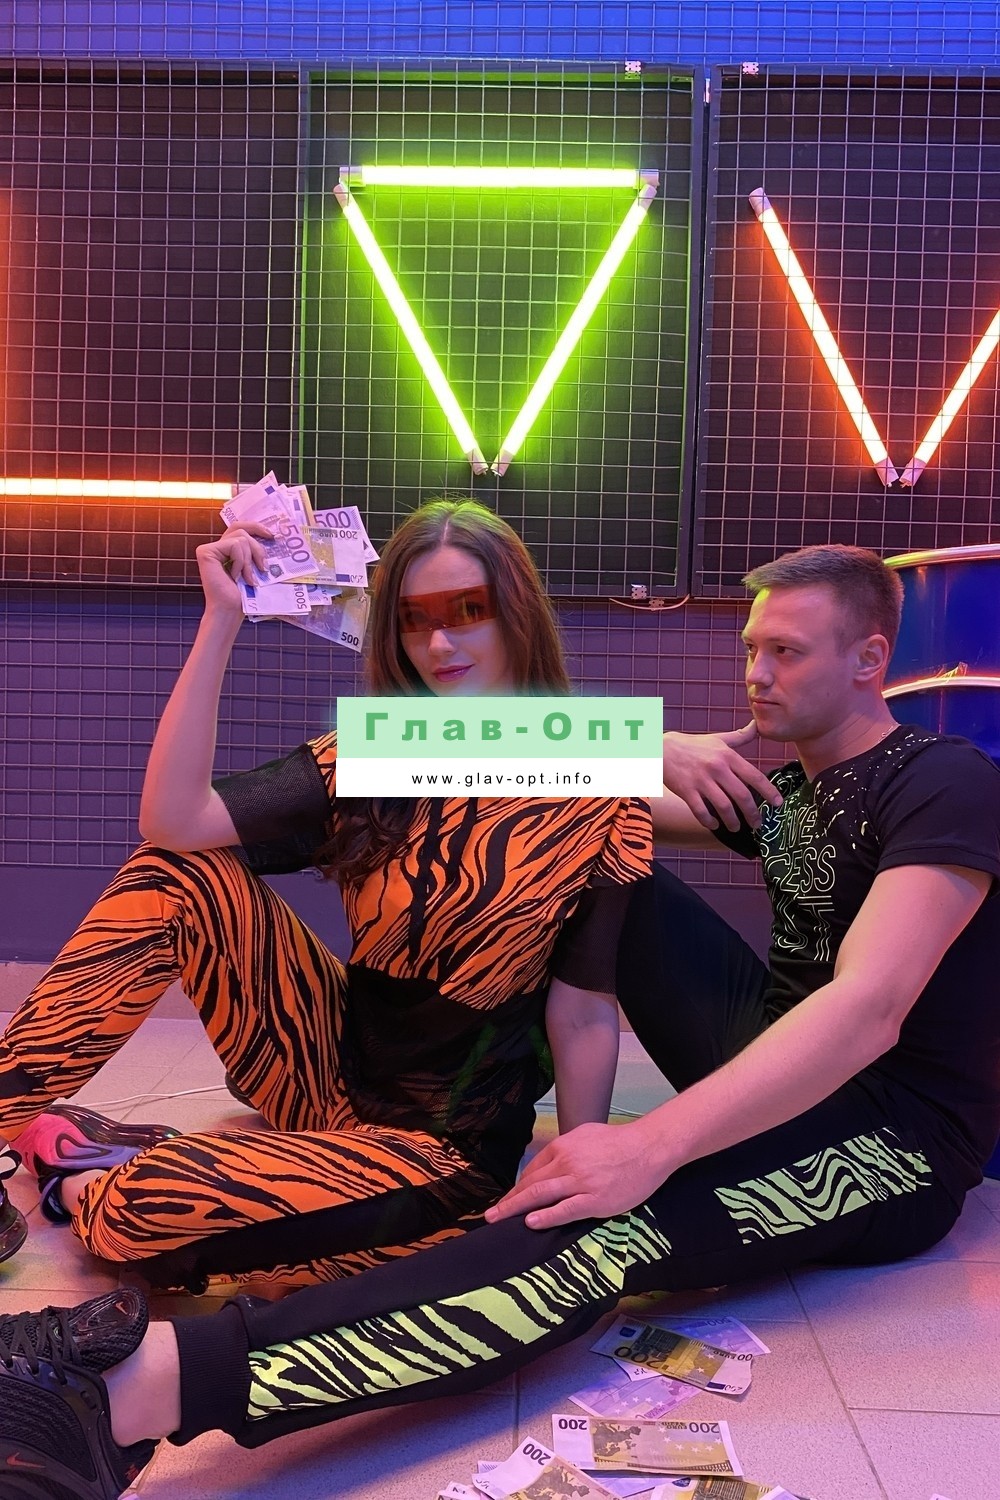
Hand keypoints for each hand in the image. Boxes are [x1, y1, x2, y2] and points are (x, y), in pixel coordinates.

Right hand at [195, 523, 271, 615]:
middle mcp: (217, 547)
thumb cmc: (244, 595)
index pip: (241, 527)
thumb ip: (256, 552)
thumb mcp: (255, 568)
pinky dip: (241, 562)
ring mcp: (209, 549)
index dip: (256, 527)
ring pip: (241, 538)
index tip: (271, 535)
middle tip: (264, 566)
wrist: (230, 610)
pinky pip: (234, 546)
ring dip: (250, 561)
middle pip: (242, 530)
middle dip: (258, 547)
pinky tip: (235, 577)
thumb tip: (272, 535)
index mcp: (227, 550)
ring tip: (248, 579)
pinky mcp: (206, 552)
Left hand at [484, 1120, 670, 1230]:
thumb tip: (549, 1164)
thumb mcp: (586, 1135)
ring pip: (540, 1196)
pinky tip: (531, 1222)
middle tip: (491, 1214)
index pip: (533, 1169)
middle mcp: (567, 1162)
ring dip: (516, 1208)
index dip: (518, 1186)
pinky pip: (564, 1210)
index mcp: (564, 1146)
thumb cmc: (619, 1142)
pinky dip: (545, 1216)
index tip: (508, 1199)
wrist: (648, 1148)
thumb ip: (566, 1149)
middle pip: (531, 1184)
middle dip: (509, 1200)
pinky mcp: (594, 1200)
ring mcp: (580, 1182)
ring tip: (499, 1219)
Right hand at [662, 723, 780, 831]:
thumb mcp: (718, 738)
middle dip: (752, 813)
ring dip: (733, 821)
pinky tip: (714, 824)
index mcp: (727, 756)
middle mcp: (717, 768)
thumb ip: (740, 736)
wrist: (661, 749)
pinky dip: (709, 821)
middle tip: (757, 824)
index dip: (769, 791)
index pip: (754, 776)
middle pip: (742, 795)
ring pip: (724, 806)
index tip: (778, 803)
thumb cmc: (692, 745)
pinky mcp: (686, 791)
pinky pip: (701, 811)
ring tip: (736, 827)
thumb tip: (757, 726)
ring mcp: (701, 780)